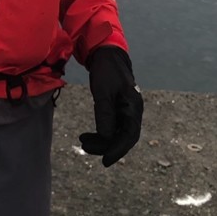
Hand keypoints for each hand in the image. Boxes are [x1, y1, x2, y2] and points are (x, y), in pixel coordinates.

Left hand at [79, 46, 142, 166]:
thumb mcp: (103, 92)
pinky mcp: (117, 109)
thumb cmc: (106, 70)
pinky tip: (88, 135)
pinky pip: (112, 127)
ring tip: (83, 141)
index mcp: (133, 107)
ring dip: (101, 140)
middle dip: (105, 146)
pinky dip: (101, 133)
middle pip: (123, 138)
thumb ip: (105, 114)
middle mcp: (132, 111)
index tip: (104, 162)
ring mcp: (126, 110)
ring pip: (116, 134)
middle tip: (85, 147)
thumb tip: (105, 137)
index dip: (118, 150)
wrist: (106, 54)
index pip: (129, 136)